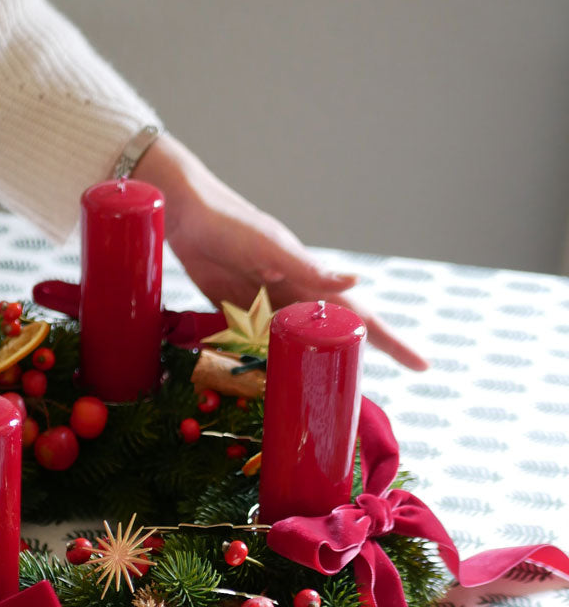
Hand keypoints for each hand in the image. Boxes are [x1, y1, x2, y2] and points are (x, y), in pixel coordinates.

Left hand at [134, 133, 427, 370]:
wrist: (184, 215)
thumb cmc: (231, 225)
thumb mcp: (269, 247)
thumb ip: (308, 267)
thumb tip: (358, 281)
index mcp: (309, 281)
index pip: (360, 316)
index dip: (391, 341)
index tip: (423, 364)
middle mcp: (292, 296)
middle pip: (336, 335)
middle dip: (361, 359)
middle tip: (381, 390)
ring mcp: (265, 305)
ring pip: (300, 343)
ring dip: (318, 364)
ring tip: (337, 391)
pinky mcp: (234, 311)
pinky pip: (259, 343)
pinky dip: (270, 361)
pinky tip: (274, 378)